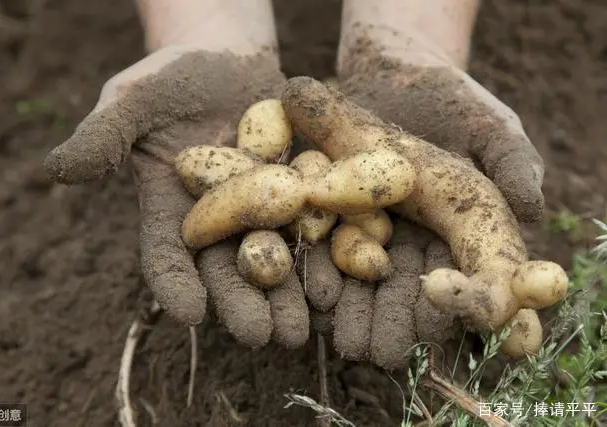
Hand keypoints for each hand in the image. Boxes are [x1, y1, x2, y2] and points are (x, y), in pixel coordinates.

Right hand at [44, 47, 309, 348]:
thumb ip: (102, 134)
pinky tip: (337, 283)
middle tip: (259, 336)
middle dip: (242, 304)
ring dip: (288, 296)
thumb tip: (57, 169)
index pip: (167, 256)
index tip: (187, 312)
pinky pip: (312, 229)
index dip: (174, 284)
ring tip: (303, 327)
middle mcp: (216, 223)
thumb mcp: (133, 99)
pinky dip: (324, 255)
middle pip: (226, 270)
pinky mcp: (300, 195)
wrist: (227, 61)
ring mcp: (260, 212)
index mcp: (171, 211)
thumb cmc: (171, 79)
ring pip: (274, 261)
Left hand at [308, 27, 545, 369]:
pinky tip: (313, 298)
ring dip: (359, 318)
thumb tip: (531, 207)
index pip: (481, 285)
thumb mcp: (487, 126)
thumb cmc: (451, 103)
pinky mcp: (338, 232)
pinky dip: (322, 281)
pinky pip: (331, 265)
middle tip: (378, 346)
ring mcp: (382, 246)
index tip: (438, 288)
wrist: (391, 74)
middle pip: (419, 304)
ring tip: (344, 336)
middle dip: (399, 326)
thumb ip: (513, 161)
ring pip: (372, 295)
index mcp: (469, 237)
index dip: (467, 299)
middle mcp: (426, 251)